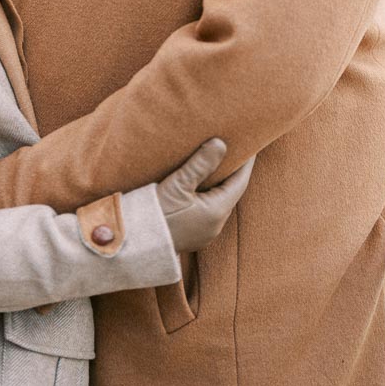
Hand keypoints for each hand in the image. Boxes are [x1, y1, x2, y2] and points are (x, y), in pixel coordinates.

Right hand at [157, 139, 253, 253]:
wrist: (135, 242)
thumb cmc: (156, 213)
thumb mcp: (178, 184)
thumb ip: (200, 164)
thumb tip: (221, 143)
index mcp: (217, 212)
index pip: (240, 182)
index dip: (246, 162)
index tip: (249, 144)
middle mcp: (216, 225)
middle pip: (230, 192)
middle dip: (232, 171)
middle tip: (233, 149)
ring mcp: (205, 232)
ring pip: (219, 201)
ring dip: (219, 183)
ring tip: (215, 163)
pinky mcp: (194, 235)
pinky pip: (208, 210)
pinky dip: (208, 194)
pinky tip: (199, 185)